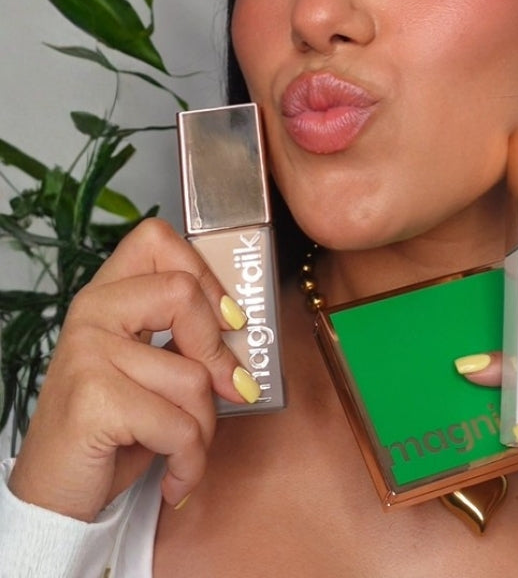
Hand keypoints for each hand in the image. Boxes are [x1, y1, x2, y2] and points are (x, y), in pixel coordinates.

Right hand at [9, 219, 256, 520]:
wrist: (53, 499)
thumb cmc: (112, 432)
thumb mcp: (150, 372)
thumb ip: (184, 339)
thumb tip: (244, 334)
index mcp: (106, 295)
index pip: (156, 240)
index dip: (204, 273)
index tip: (228, 320)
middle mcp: (91, 312)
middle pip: (183, 294)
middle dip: (220, 354)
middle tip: (231, 391)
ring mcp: (87, 353)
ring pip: (193, 376)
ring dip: (205, 428)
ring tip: (185, 450)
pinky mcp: (93, 400)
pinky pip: (179, 425)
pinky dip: (190, 462)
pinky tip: (175, 477)